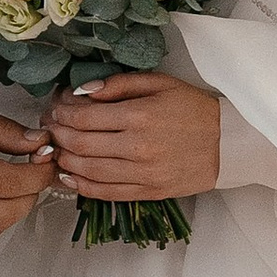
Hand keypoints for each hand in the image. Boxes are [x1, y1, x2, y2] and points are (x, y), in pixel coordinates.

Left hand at [48, 70, 221, 203]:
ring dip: (63, 160)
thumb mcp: (159, 83)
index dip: (62, 112)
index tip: (55, 107)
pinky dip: (81, 186)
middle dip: (57, 134)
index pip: (84, 117)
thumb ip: (119, 84)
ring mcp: (142, 173)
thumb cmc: (193, 108)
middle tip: (49, 126)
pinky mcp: (148, 192)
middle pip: (79, 144)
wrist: (227, 143)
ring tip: (56, 148)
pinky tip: (68, 176)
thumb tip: (82, 91)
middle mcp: (137, 147)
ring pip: (87, 170)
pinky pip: (105, 193)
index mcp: (139, 115)